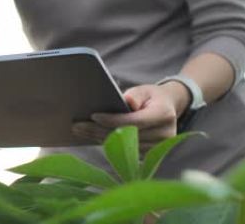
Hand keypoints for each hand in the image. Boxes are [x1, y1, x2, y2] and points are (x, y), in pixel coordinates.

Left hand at [72, 83, 189, 150]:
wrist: (168, 109)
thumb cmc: (151, 97)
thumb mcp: (144, 90)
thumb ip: (135, 95)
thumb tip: (127, 102)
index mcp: (164, 115)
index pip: (134, 121)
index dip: (113, 120)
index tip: (93, 116)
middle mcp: (164, 134)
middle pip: (125, 135)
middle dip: (99, 130)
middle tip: (77, 125)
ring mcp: (158, 148)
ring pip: (122, 146)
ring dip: (99, 138)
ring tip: (79, 130)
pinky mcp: (148, 154)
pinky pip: (124, 151)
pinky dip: (106, 143)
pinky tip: (90, 136)